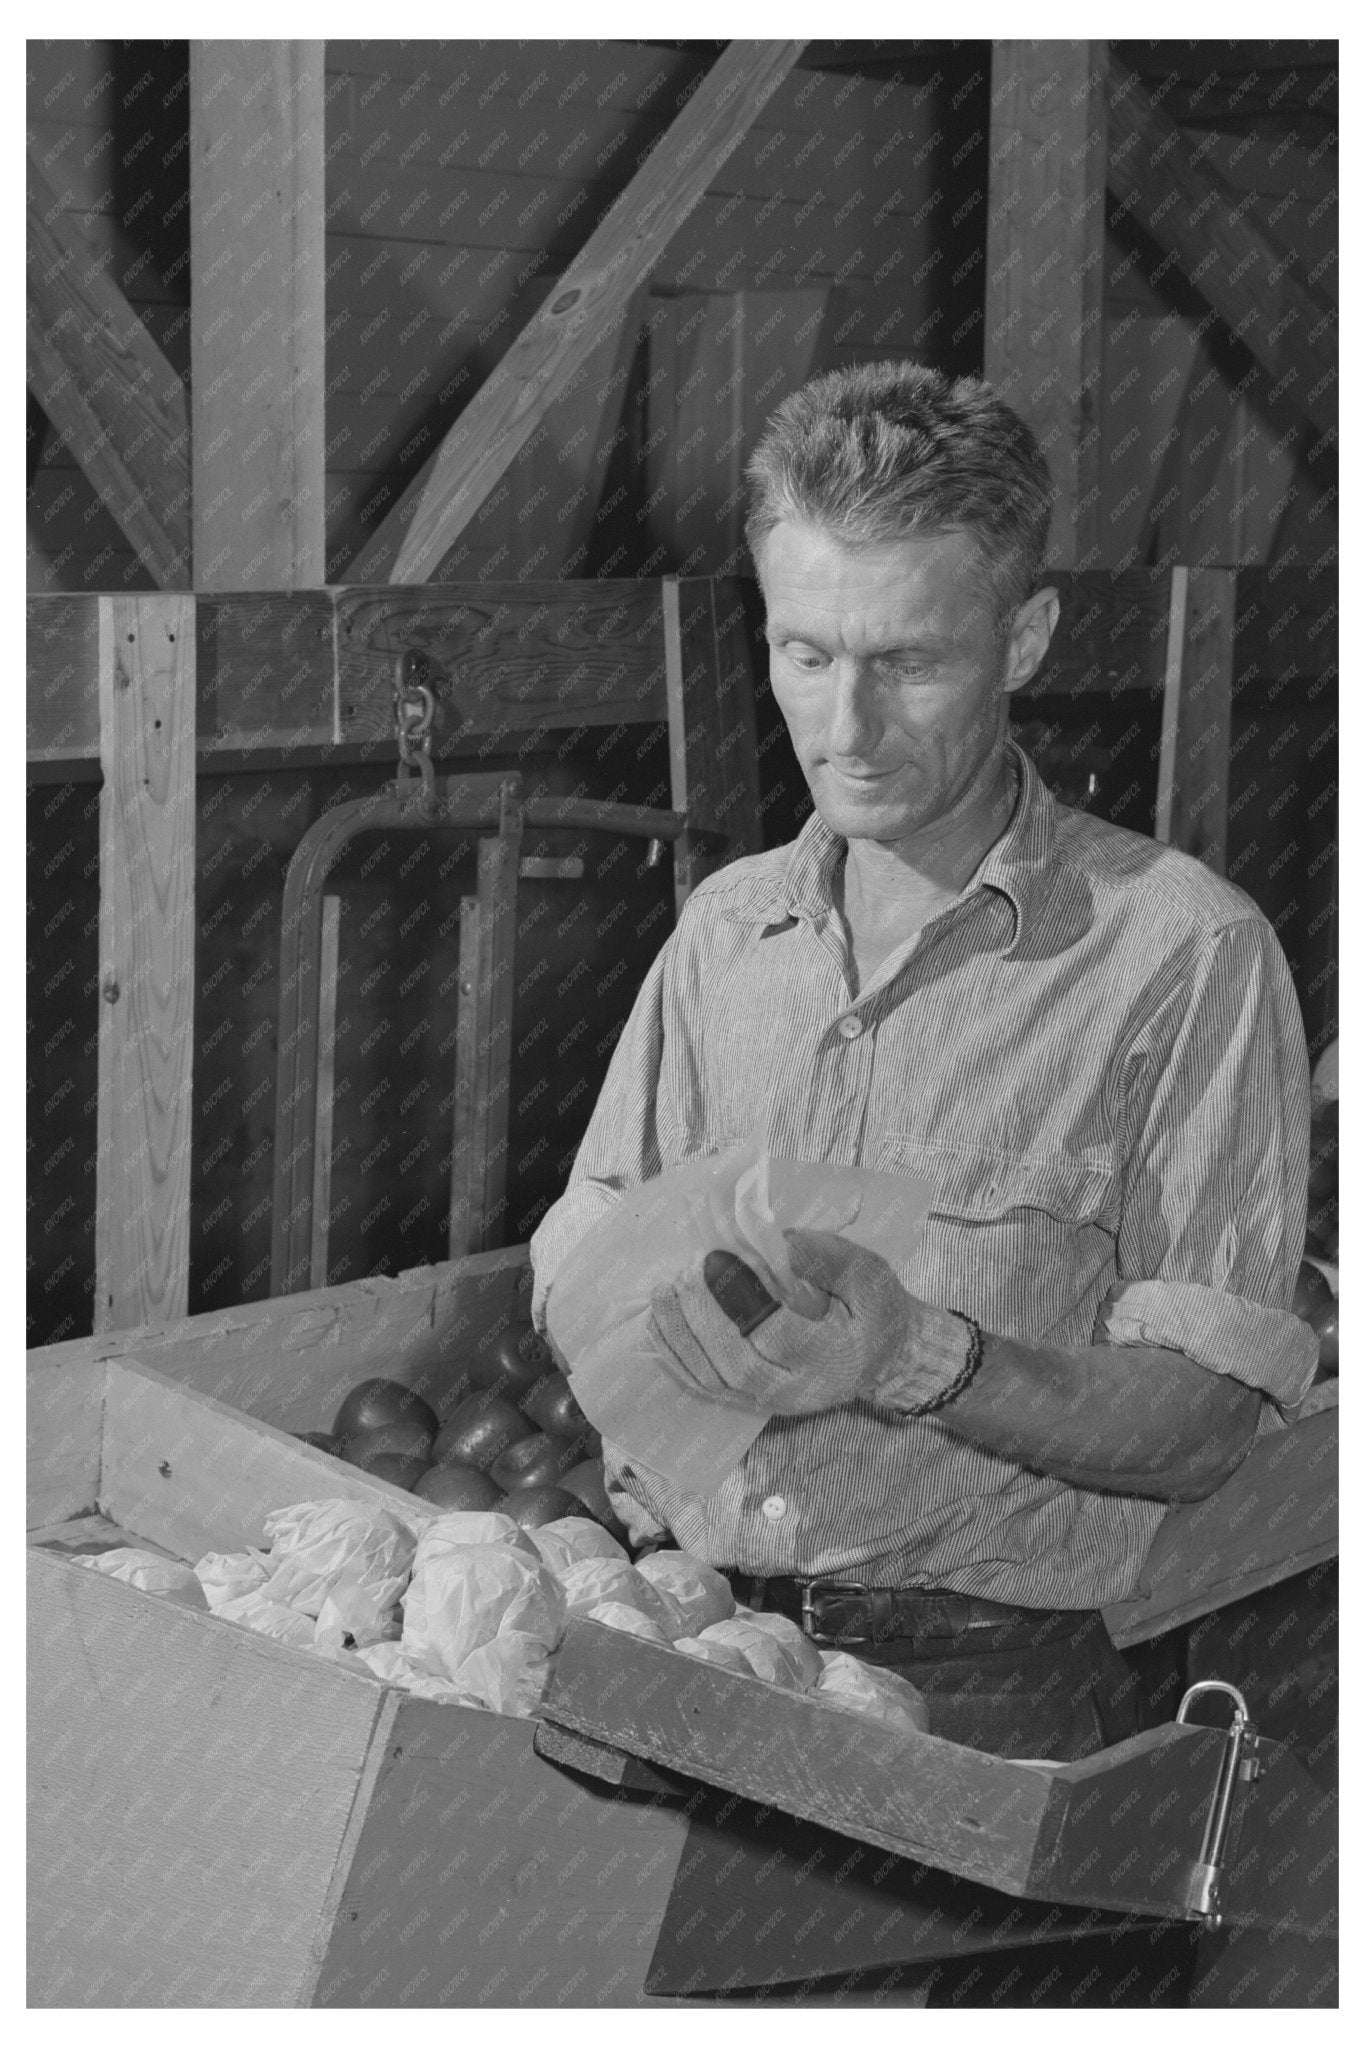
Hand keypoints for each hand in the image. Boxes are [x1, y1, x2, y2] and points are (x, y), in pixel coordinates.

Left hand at [647, 1228, 913, 1414]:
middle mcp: (800, 1390)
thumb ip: (826, 1259)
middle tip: (684, 1273)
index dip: (741, 1297)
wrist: (884, 1357)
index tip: (715, 1257)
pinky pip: (706, 1386)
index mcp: (834, 1357)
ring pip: (715, 1380)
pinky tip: (658, 1324)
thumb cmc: (876, 1309)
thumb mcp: (868, 1275)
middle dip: (702, 1318)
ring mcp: (772, 1402)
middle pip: (738, 1364)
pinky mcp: (753, 1401)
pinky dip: (677, 1357)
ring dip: (681, 1337)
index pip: (778, 1335)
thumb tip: (778, 1243)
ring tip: (662, 1293)